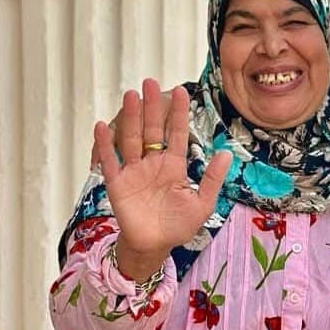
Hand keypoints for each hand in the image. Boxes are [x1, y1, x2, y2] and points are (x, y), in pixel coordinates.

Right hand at [93, 78, 231, 280]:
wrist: (155, 246)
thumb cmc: (178, 226)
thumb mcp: (202, 204)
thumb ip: (213, 179)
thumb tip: (227, 153)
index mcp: (174, 166)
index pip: (176, 134)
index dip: (178, 113)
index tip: (181, 91)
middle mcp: (153, 163)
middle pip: (151, 130)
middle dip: (151, 107)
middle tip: (150, 82)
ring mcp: (134, 171)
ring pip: (131, 139)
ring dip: (130, 118)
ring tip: (130, 96)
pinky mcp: (117, 183)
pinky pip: (111, 161)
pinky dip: (105, 145)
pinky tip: (102, 126)